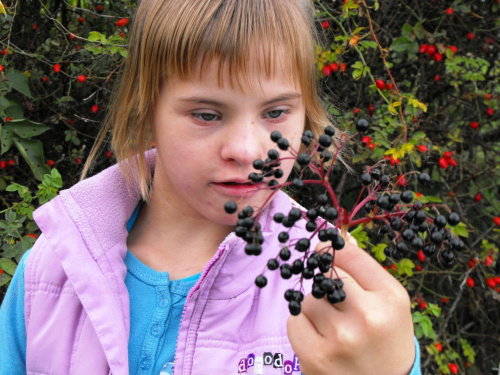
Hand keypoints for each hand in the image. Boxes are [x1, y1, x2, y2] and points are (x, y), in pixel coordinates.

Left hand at [287, 238, 414, 374]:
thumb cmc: (386, 339)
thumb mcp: (389, 302)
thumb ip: (363, 270)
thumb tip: (335, 237)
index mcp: (389, 297)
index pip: (349, 255)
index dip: (332, 250)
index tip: (326, 251)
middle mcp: (367, 316)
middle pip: (325, 275)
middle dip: (326, 283)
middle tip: (336, 299)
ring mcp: (339, 338)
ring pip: (307, 298)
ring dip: (313, 307)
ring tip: (332, 326)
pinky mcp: (315, 356)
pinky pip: (293, 321)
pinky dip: (302, 326)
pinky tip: (320, 339)